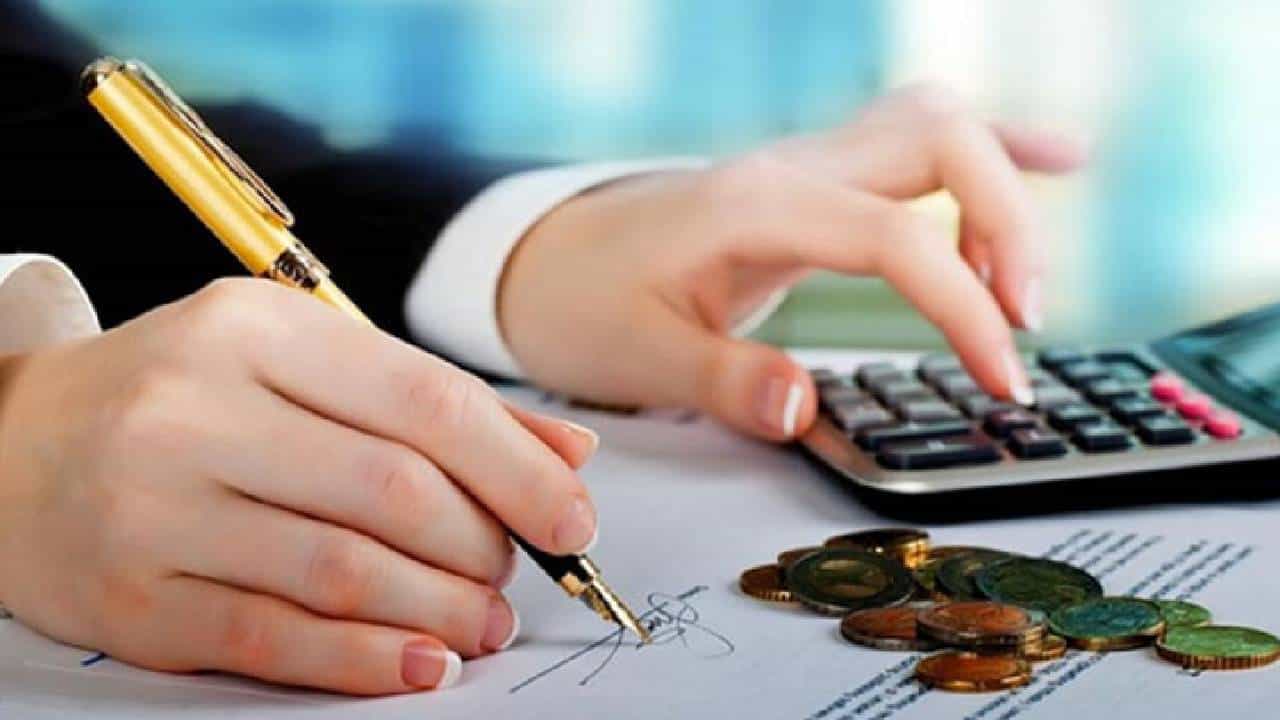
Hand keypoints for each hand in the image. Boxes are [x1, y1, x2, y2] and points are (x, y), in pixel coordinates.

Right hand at [0, 279, 599, 694]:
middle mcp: (198, 406)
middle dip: (483, 544)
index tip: (571, 518)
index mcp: (257, 328)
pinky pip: (275, 637)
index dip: (519, 470)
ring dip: (439, 608)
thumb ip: (433, 402)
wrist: (16, 450)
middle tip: (510, 572)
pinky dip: (364, 659)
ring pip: (343, 569)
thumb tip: (567, 454)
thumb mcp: (300, 363)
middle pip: (394, 489)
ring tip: (481, 622)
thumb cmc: (188, 397)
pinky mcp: (133, 598)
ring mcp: (157, 505)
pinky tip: (418, 663)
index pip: (427, 401)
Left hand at [499, 85, 1085, 440]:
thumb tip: (801, 409)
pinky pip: (915, 140)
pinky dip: (988, 154)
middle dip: (1008, 224)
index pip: (893, 236)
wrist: (546, 260)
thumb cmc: (584, 304)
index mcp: (751, 208)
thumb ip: (722, 380)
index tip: (1002, 381)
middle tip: (1023, 325)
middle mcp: (790, 167)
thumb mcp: (637, 356)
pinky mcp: (816, 181)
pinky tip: (1053, 160)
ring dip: (1002, 185)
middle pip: (940, 138)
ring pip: (935, 123)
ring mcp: (805, 164)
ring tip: (1025, 282)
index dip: (963, 307)